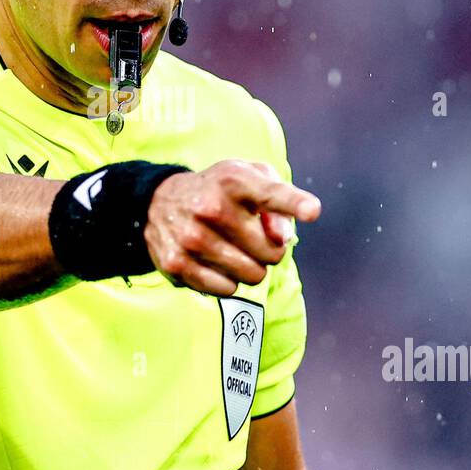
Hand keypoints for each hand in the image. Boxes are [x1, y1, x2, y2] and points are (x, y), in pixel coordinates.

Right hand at [144, 159, 320, 295]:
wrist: (158, 201)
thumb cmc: (219, 191)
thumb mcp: (251, 179)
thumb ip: (280, 202)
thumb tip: (282, 238)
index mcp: (233, 180)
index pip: (271, 195)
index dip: (294, 203)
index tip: (311, 211)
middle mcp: (210, 207)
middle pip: (271, 252)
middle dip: (270, 251)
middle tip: (252, 239)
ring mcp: (192, 237)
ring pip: (252, 276)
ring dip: (250, 268)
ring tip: (233, 250)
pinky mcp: (176, 264)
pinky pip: (227, 289)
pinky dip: (227, 282)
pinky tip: (214, 262)